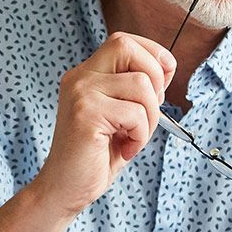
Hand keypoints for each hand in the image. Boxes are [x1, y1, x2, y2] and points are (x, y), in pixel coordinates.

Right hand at [35, 32, 175, 214]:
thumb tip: (166, 68)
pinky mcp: (86, 114)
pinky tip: (125, 149)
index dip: (152, 54)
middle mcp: (79, 78)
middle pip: (127, 46)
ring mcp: (80, 93)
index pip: (123, 41)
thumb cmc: (95, 157)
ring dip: (150, 117)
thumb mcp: (121, 116)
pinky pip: (135, 113)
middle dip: (154, 77)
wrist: (65, 190)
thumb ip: (136, 91)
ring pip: (140, 83)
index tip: (162, 82)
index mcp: (86, 75)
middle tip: (148, 111)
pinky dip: (140, 135)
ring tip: (133, 137)